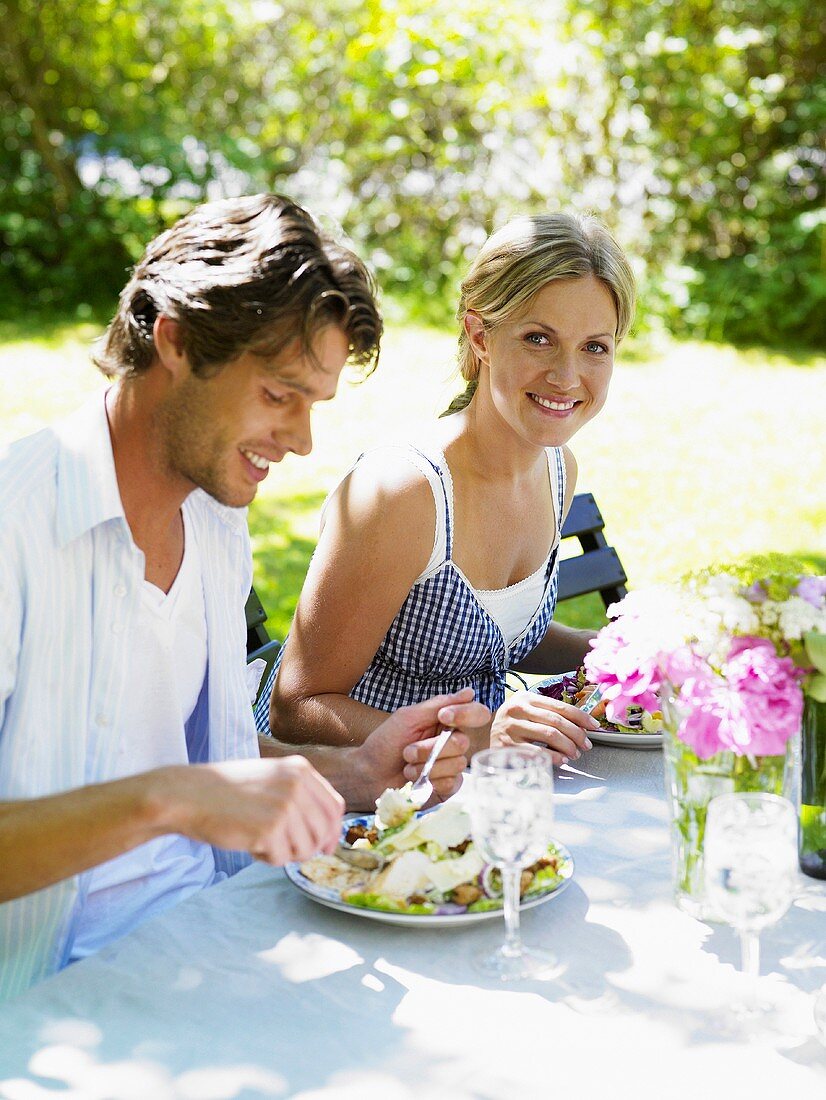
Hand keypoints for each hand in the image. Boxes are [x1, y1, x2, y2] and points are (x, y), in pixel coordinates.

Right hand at [166, 757, 344, 864]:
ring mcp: (285, 805)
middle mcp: (297, 784)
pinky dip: (267, 857)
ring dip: (285, 853)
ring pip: (306, 849)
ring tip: (260, 839)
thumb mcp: (270, 780)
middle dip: (309, 848)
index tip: (324, 846)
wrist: (187, 795)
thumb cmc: (226, 792)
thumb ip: (300, 799)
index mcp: (300, 769)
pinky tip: (248, 842)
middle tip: (285, 849)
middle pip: (325, 831)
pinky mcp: (270, 829)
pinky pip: (282, 859)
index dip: (332, 831)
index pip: (334, 806)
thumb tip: (328, 837)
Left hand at [358, 688, 489, 803]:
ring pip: (457, 764)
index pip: (477, 714)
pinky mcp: (448, 787)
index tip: (443, 716)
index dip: (466, 714)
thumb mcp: (409, 717)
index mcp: (446, 722)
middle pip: (463, 742)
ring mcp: (451, 766)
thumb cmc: (385, 742)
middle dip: (431, 748)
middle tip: (407, 751)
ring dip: (426, 766)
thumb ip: (439, 704)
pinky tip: (416, 780)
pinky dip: (431, 780)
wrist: (369, 774)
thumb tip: (469, 692)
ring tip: (408, 767)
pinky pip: (452, 783)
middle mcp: (453, 742)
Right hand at [490, 690, 599, 765]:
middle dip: (576, 734)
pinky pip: (537, 752)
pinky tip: (562, 760)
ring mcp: (510, 727)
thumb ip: (549, 714)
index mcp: (526, 698)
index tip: (594, 726)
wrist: (482, 737)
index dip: (580, 716)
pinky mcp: (506, 746)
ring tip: (575, 754)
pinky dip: (554, 757)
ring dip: (568, 746)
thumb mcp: (527, 712)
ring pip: (549, 735)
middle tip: (586, 745)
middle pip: (556, 721)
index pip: (559, 706)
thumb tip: (583, 725)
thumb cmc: (513, 726)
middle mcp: (516, 709)